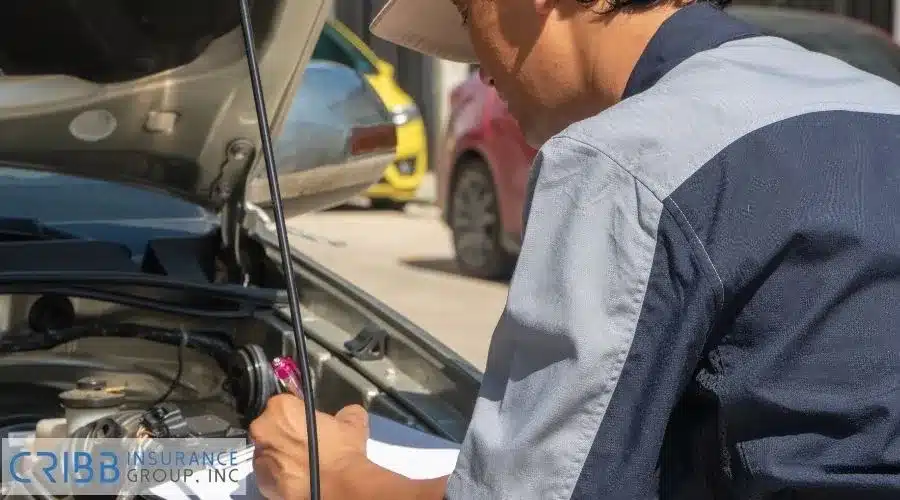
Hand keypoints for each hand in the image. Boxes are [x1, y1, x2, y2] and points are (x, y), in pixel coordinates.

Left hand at [249, 395, 368, 498]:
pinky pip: (269, 473)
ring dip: (283, 454)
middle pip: (272, 427)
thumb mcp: (352, 421)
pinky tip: (300, 476)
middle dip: (287, 433)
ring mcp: (260, 457)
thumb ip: (343, 412)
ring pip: (269, 451)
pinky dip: (281, 474)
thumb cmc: (342, 452)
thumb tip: (346, 414)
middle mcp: (263, 430)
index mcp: (281, 408)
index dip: (299, 414)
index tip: (310, 424)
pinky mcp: (262, 482)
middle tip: (308, 443)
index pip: (285, 405)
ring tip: (305, 462)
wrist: (340, 488)